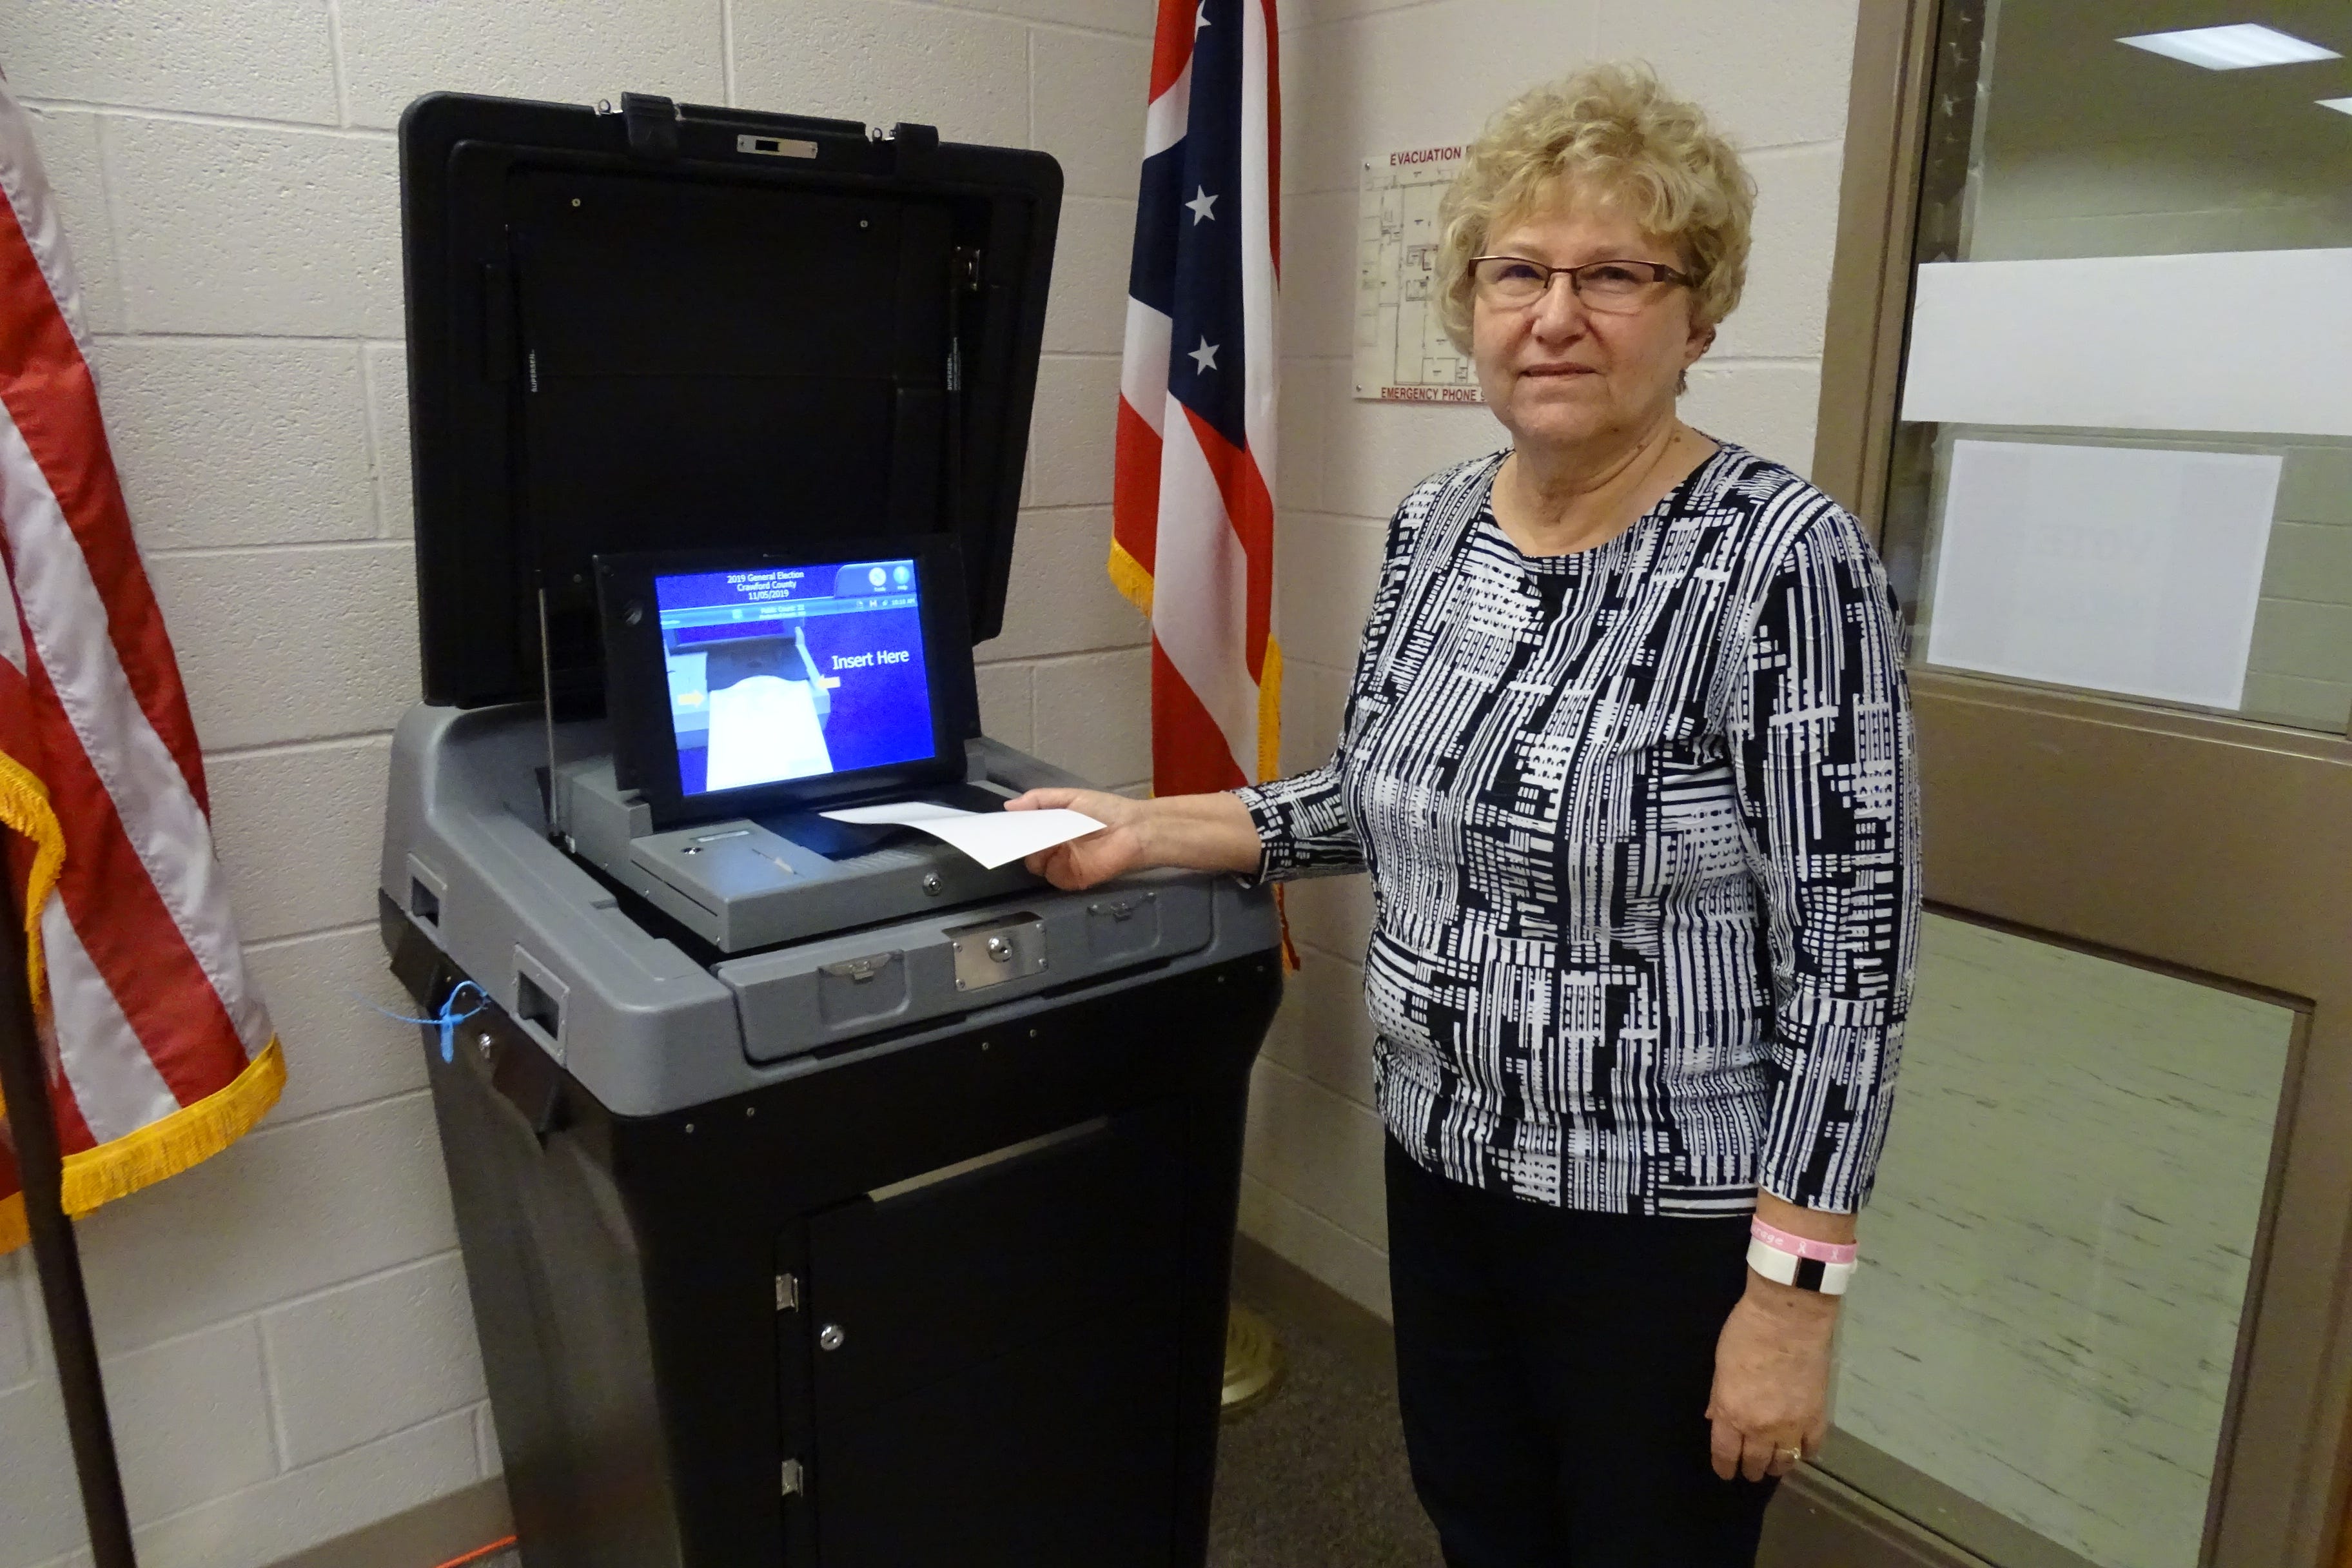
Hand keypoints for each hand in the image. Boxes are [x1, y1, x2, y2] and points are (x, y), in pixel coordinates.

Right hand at [1004, 788, 1153, 889]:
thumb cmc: (1104, 810)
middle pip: (1025, 849)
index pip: (1024, 831)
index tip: (998, 825)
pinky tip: (1056, 850)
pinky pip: (1051, 876)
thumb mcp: (1070, 797)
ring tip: (1044, 837)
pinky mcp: (1070, 879)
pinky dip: (1051, 864)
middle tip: (1018, 832)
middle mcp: (1053, 847)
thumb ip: (1040, 800)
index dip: (1012, 829)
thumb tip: (1008, 807)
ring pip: (1034, 863)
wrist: (1133, 829)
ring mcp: (1060, 864)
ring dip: (1036, 851)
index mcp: (1051, 827)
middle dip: (1020, 841)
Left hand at [1706, 1277, 1834, 1482]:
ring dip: (1776, 1465)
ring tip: (1773, 1461)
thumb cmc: (1745, 1332)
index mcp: (1731, 1413)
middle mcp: (1760, 1428)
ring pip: (1784, 1463)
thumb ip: (1718, 1397)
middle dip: (1750, 1469)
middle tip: (1749, 1467)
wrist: (1788, 1316)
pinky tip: (1799, 1447)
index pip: (1725, 1454)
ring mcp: (1792, 1426)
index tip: (1725, 1472)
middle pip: (1755, 1463)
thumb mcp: (1720, 1364)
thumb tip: (1715, 1419)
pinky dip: (1804, 1452)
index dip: (1724, 1467)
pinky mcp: (1817, 1417)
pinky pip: (1811, 1449)